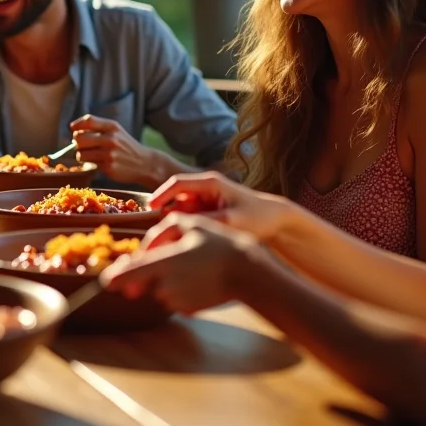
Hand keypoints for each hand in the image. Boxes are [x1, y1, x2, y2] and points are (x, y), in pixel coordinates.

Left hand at [71, 115, 171, 186]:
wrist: (145, 163)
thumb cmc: (126, 146)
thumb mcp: (116, 131)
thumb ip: (98, 128)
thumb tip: (74, 130)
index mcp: (112, 127)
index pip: (88, 120)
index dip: (77, 124)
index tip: (73, 129)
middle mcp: (111, 139)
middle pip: (79, 138)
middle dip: (77, 143)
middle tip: (84, 145)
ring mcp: (109, 154)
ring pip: (80, 153)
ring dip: (82, 155)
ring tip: (92, 155)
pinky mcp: (108, 167)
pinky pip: (89, 164)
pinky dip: (92, 163)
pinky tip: (101, 162)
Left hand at [100, 212, 259, 314]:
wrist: (248, 272)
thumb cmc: (219, 244)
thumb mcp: (191, 224)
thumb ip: (160, 234)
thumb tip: (143, 250)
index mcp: (163, 262)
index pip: (129, 274)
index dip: (114, 278)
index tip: (105, 282)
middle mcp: (167, 284)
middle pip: (142, 285)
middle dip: (139, 280)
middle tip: (146, 273)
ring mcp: (177, 299)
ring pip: (159, 291)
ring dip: (165, 282)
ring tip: (190, 269)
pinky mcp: (188, 309)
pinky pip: (175, 299)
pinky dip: (180, 292)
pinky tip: (196, 282)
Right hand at [149, 171, 295, 242]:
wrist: (275, 221)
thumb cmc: (258, 216)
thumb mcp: (232, 220)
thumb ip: (207, 221)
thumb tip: (181, 225)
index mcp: (210, 183)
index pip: (178, 184)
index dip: (161, 195)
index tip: (150, 208)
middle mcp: (204, 189)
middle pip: (175, 198)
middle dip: (165, 213)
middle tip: (158, 232)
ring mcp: (205, 200)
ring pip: (180, 210)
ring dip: (174, 222)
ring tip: (169, 240)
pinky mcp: (207, 211)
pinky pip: (188, 218)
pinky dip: (183, 227)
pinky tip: (182, 241)